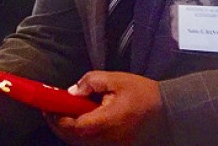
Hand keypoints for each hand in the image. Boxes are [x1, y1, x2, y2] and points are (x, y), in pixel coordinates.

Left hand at [45, 71, 164, 144]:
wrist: (169, 111)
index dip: (57, 118)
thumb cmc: (143, 94)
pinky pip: (91, 144)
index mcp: (107, 122)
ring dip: (68, 131)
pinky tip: (79, 120)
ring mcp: (112, 145)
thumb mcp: (116, 79)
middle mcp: (108, 139)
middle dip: (58, 125)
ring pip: (81, 144)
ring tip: (63, 113)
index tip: (48, 106)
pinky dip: (80, 135)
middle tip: (51, 110)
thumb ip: (91, 82)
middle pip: (73, 139)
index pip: (74, 127)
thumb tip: (72, 92)